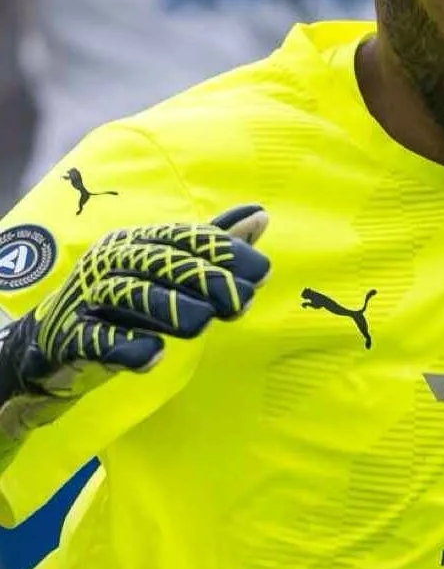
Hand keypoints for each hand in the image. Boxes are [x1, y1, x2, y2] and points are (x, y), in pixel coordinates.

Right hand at [0, 205, 269, 438]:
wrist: (56, 346)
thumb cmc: (126, 304)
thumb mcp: (169, 272)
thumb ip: (212, 246)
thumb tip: (261, 214)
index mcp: (136, 242)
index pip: (182, 238)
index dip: (223, 252)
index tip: (263, 272)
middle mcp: (109, 261)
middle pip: (159, 263)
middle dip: (205, 280)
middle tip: (242, 303)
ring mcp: (86, 298)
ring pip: (127, 294)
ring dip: (168, 308)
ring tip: (203, 323)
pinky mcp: (69, 337)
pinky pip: (96, 339)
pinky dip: (125, 346)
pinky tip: (154, 355)